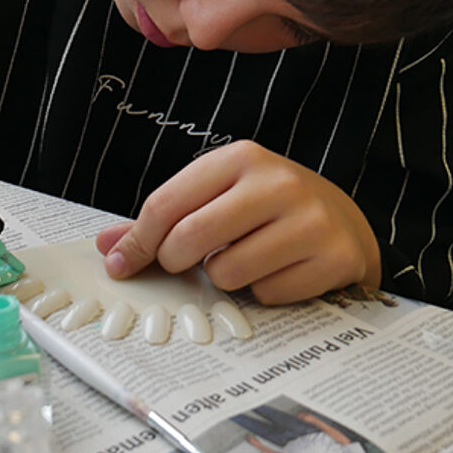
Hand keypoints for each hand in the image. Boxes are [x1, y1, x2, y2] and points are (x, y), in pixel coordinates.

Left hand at [94, 142, 381, 304]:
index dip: (137, 242)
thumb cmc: (267, 209)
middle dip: (178, 262)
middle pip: (189, 240)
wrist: (345, 221)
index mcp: (241, 157)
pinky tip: (279, 270)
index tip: (122, 264)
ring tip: (247, 258)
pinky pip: (267, 295)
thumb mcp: (218, 197)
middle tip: (190, 262)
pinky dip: (264, 292)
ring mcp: (310, 220)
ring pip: (226, 274)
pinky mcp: (333, 258)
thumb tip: (107, 246)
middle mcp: (277, 182)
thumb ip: (163, 219)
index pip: (166, 205)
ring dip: (226, 278)